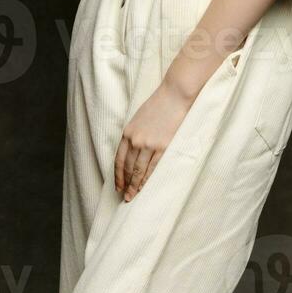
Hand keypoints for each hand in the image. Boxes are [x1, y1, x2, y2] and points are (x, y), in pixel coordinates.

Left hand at [114, 81, 194, 201]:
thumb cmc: (158, 105)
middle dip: (125, 184)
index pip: (119, 160)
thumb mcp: (138, 119)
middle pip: (128, 168)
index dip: (117, 175)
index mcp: (128, 133)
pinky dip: (147, 180)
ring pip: (138, 171)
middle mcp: (136, 140)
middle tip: (124, 197)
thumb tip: (131, 153)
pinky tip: (145, 187)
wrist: (174, 96)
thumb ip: (134, 135)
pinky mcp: (163, 147)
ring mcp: (149, 144)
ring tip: (132, 197)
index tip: (117, 186)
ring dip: (134, 186)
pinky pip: (153, 168)